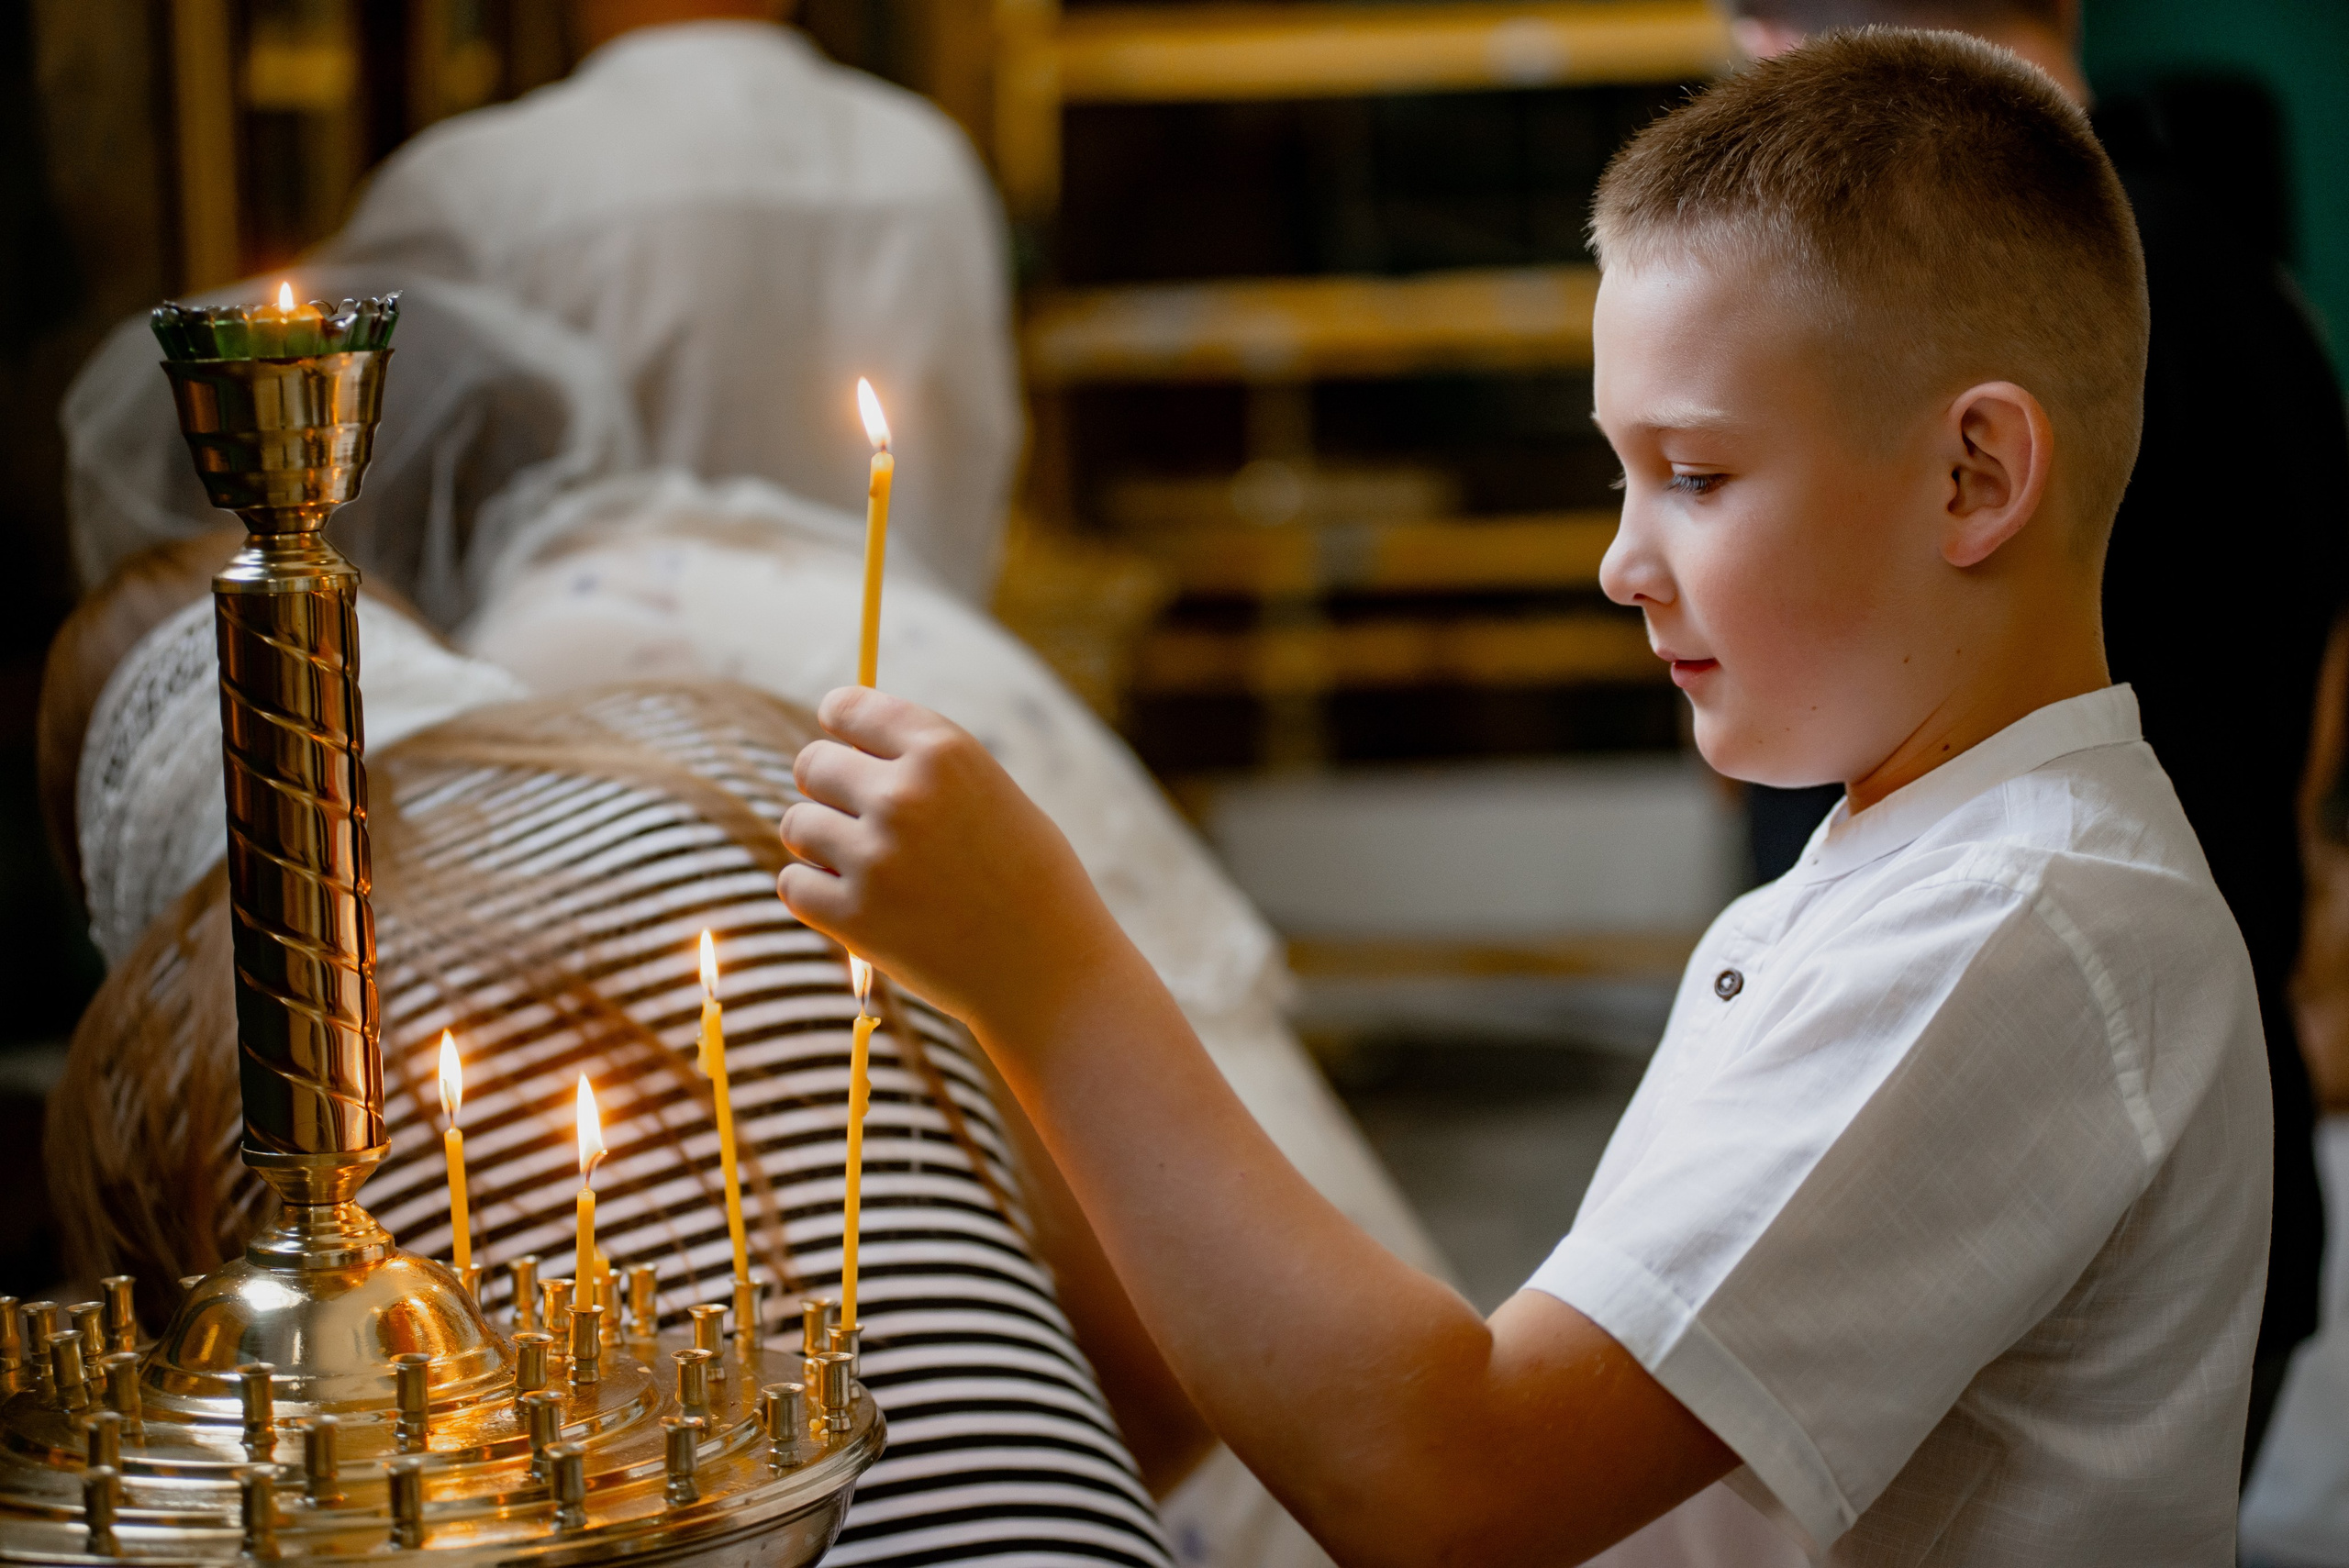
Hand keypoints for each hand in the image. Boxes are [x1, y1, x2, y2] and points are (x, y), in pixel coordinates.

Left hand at [779, 686, 1119, 1033]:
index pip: (845, 707)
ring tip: (869, 868)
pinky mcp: (854, 918)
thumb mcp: (988, 791)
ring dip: (820, 844)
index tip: (846, 747)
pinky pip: (793, 884)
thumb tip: (841, 745)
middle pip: (811, 765)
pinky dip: (815, 894)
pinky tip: (857, 904)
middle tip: (864, 822)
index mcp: (944, 751)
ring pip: (796, 825)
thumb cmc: (1027, 876)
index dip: (839, 727)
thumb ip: (921, 765)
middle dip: (829, 790)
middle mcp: (904, 796)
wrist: (1050, 970)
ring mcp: (875, 858)